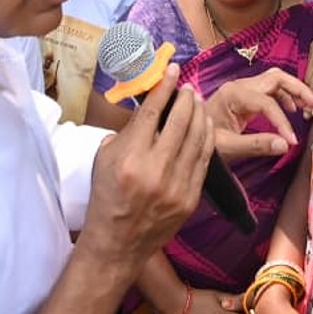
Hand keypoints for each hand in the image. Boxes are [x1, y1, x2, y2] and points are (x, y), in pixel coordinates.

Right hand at [79, 66, 214, 272]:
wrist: (117, 243)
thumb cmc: (107, 196)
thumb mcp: (105, 159)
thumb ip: (128, 131)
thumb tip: (150, 105)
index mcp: (129, 158)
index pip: (152, 113)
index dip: (164, 88)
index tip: (173, 70)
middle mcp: (155, 170)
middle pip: (180, 121)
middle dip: (187, 98)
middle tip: (188, 87)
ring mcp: (176, 186)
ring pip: (198, 138)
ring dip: (200, 114)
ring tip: (198, 102)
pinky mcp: (190, 198)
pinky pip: (204, 160)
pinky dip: (207, 138)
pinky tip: (206, 125)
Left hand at [205, 68, 312, 159]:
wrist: (184, 136)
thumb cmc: (202, 141)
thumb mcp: (227, 147)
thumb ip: (256, 144)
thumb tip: (286, 144)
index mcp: (234, 94)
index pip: (267, 102)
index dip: (282, 121)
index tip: (292, 140)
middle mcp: (240, 86)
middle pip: (276, 78)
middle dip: (299, 89)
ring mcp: (243, 89)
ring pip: (276, 81)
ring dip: (295, 90)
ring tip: (311, 106)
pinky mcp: (245, 96)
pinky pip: (271, 89)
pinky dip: (286, 96)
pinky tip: (293, 110)